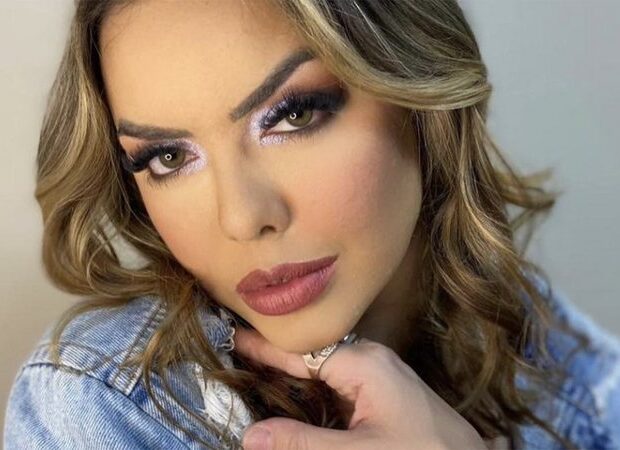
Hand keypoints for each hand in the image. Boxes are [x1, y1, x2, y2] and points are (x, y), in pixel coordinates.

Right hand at [233, 328, 487, 449]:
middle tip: (235, 358)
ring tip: (256, 377)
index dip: (264, 348)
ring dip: (293, 379)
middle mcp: (371, 361)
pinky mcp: (384, 393)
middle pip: (310, 357)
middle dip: (275, 361)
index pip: (301, 350)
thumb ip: (303, 443)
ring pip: (323, 373)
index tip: (232, 337)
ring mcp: (379, 376)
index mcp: (365, 363)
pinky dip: (313, 394)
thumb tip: (251, 436)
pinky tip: (295, 402)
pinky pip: (339, 387)